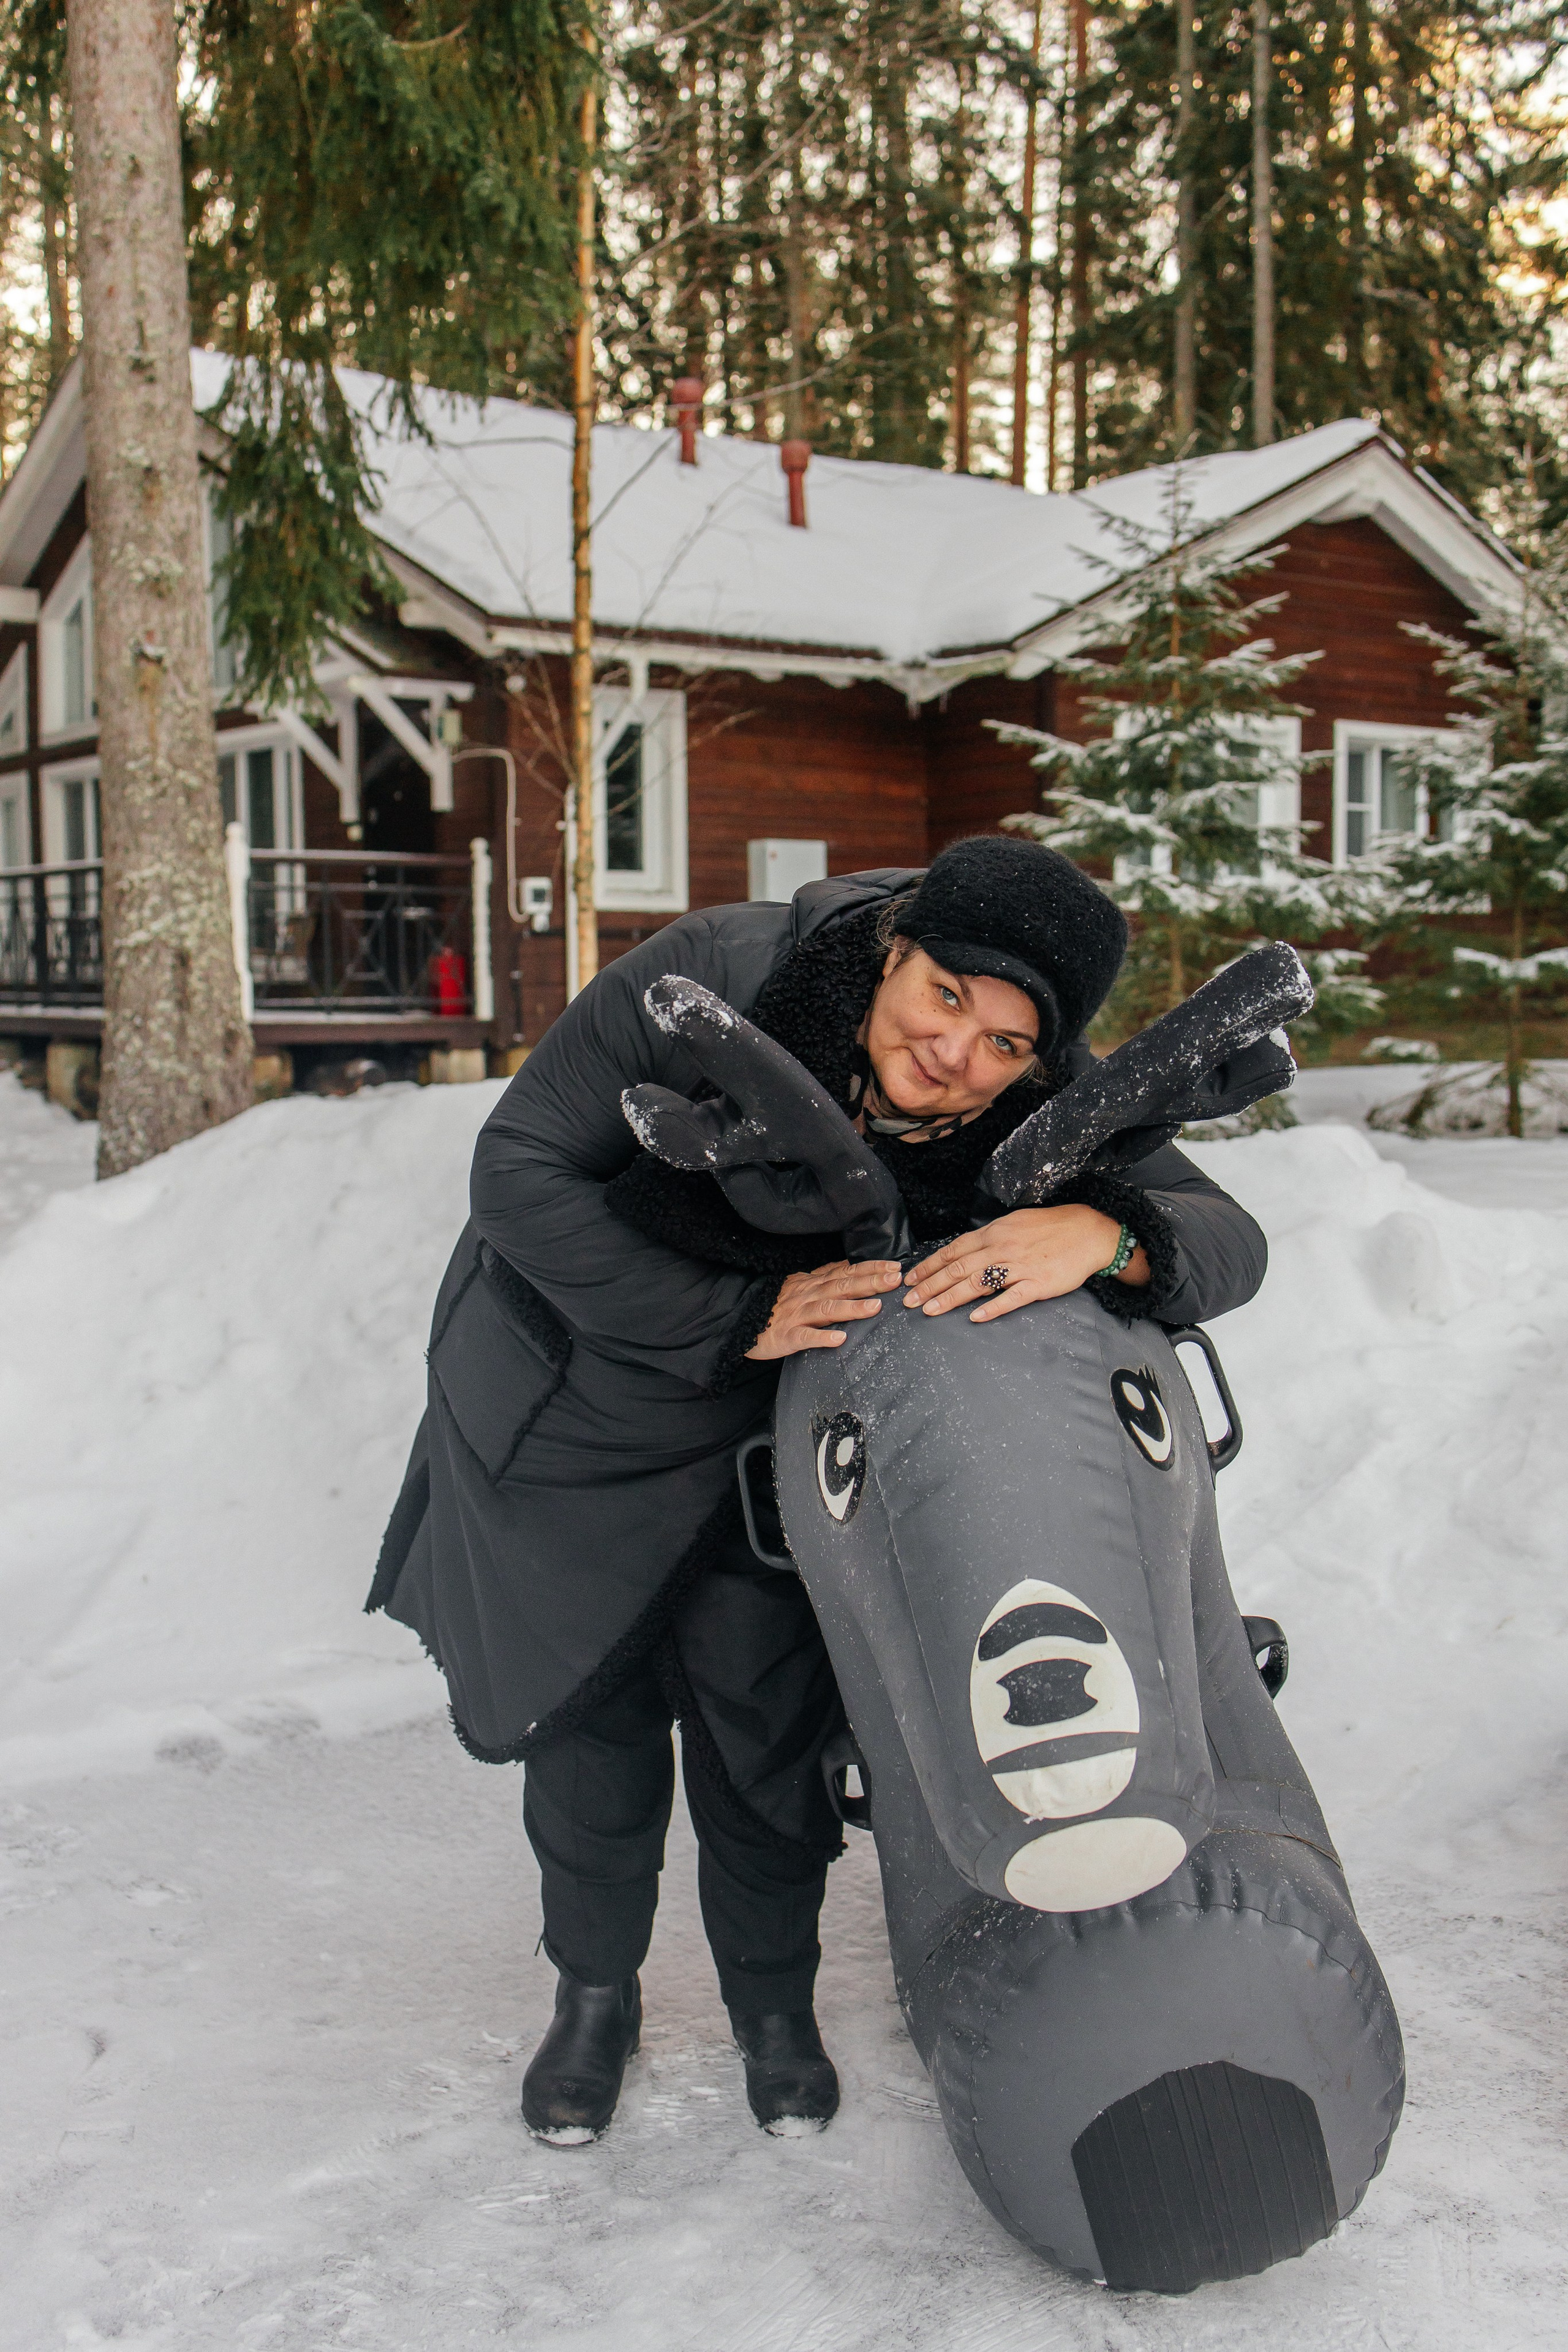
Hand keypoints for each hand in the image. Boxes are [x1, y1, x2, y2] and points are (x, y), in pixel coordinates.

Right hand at [746, 1259, 903, 1359]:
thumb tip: (851, 1266)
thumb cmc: (775, 1305)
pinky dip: (822, 1337)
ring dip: (851, 1308)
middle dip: (869, 1283)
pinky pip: (804, 1337)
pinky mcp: (786, 1336)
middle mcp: (807, 1295)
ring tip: (875, 1308)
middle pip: (841, 1286)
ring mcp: (796, 1315)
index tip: (894, 1267)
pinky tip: (839, 1340)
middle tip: (895, 1280)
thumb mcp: (800, 1284)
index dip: (870, 1268)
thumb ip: (825, 1276)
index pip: (845, 1272)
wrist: (740, 1322)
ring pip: (826, 1309)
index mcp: (812, 1283)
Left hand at [901, 1206, 1148, 1322]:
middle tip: (909, 1300)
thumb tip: (963, 1252)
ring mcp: (1019, 1266)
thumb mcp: (1014, 1224)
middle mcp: (1002, 1248)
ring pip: (978, 1283)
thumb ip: (988, 1238)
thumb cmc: (1049, 1228)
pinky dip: (992, 1308)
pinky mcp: (1038, 1284)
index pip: (953, 1250)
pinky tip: (974, 1317)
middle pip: (958, 1268)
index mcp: (994, 1233)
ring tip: (929, 1310)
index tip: (909, 1279)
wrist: (1087, 1232)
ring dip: (950, 1297)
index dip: (929, 1265)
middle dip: (930, 1285)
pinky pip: (1011, 1297)